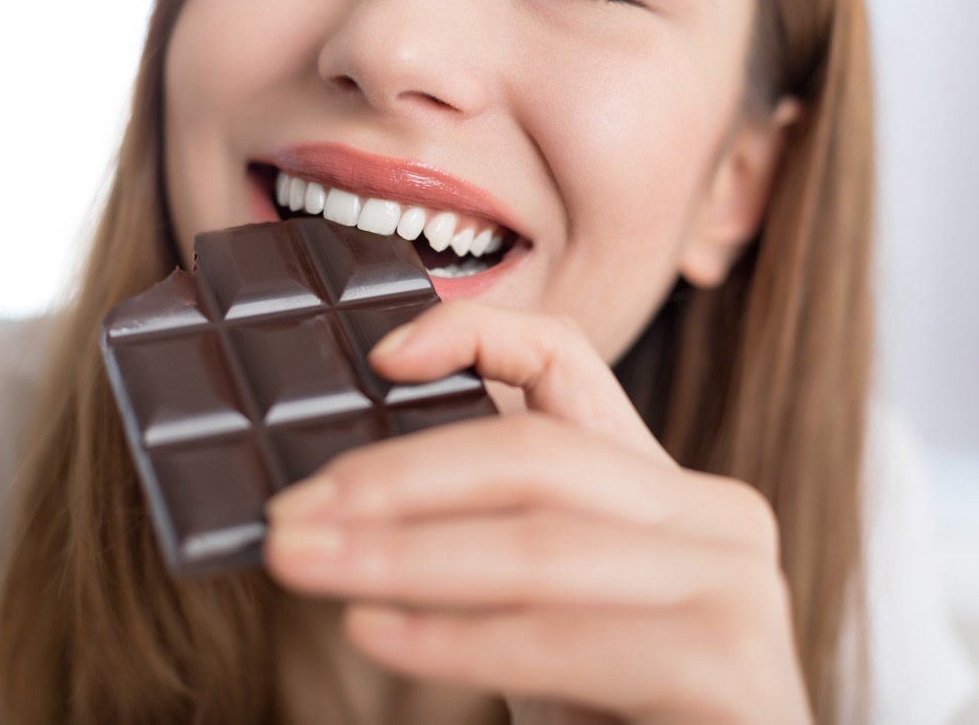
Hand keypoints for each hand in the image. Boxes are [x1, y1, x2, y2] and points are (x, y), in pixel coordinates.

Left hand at [264, 301, 812, 724]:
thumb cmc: (603, 714)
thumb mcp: (535, 610)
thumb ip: (481, 541)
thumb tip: (340, 505)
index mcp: (657, 485)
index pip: (569, 364)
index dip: (476, 337)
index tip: (380, 358)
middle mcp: (709, 514)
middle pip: (535, 456)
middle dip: (395, 480)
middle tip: (292, 513)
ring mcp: (732, 585)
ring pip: (536, 543)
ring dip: (399, 555)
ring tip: (303, 563)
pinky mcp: (726, 665)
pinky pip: (556, 637)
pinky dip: (451, 636)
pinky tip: (373, 630)